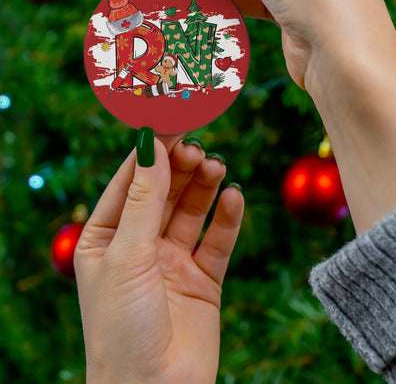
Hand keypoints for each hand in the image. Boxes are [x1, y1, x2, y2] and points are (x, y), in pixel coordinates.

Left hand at [75, 134, 243, 383]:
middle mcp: (140, 245)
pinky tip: (234, 198)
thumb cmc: (122, 328)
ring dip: (204, 186)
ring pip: (192, 210)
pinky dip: (227, 217)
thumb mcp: (127, 255)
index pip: (130, 181)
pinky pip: (218, 239)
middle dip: (180, 167)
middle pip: (164, 191)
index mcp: (106, 238)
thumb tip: (152, 144)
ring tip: (216, 167)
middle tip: (198, 147)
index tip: (172, 121)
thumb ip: (144, 199)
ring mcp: (173, 261)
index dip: (151, 151)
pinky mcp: (203, 278)